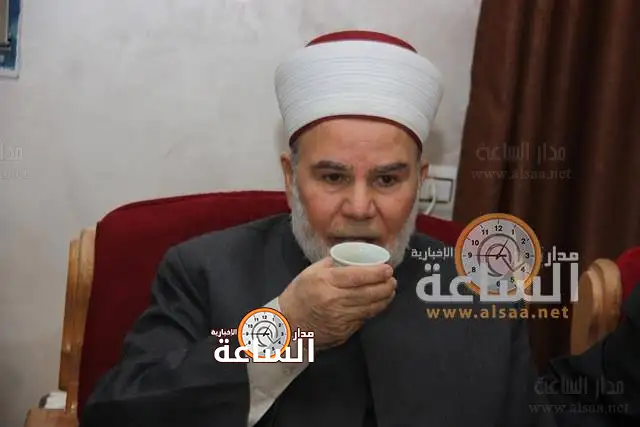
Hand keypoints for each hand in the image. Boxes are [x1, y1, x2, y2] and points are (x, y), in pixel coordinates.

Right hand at [278, 257, 395, 350]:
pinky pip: (363, 319)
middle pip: (368, 293)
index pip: (358, 276)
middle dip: (386, 286)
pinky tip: (377, 304)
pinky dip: (373, 310)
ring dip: (384, 299)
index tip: (388, 269)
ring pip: (370, 308)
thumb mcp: (311, 272)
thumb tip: (354, 255)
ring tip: (390, 290)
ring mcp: (339, 318)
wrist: (287, 324)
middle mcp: (334, 300)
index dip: (377, 273)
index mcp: (326, 282)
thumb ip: (333, 263)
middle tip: (392, 280)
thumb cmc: (299, 294)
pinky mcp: (343, 331)